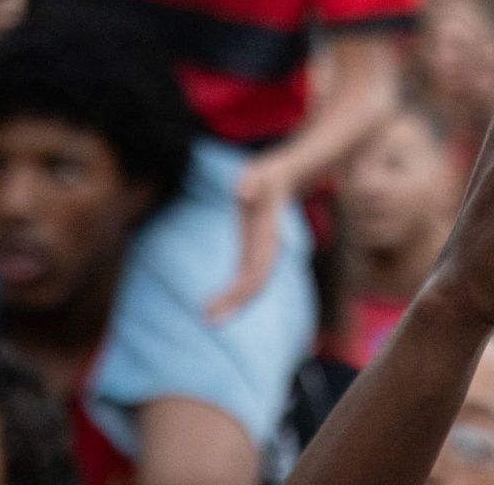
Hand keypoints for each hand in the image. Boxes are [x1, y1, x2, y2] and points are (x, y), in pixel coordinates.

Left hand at [207, 153, 298, 319]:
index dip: (239, 290)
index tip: (219, 302)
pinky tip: (220, 302)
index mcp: (267, 236)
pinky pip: (246, 277)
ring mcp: (261, 251)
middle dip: (234, 304)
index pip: (256, 270)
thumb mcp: (259, 173)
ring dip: (233, 303)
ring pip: (251, 285)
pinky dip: (234, 292)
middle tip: (208, 321)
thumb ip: (251, 182)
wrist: (286, 177)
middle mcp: (266, 248)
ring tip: (209, 317)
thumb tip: (242, 194)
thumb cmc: (269, 174)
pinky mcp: (254, 250)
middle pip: (254, 285)